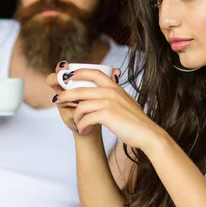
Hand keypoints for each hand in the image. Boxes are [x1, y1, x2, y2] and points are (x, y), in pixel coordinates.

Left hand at [48, 61, 166, 149]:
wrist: (147, 134)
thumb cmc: (136, 121)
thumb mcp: (126, 101)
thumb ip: (115, 94)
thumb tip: (106, 90)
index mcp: (115, 87)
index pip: (95, 73)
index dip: (80, 72)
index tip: (69, 76)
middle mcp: (110, 92)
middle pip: (80, 90)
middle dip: (65, 95)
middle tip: (58, 101)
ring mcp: (108, 103)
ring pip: (80, 107)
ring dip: (76, 118)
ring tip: (79, 125)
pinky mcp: (106, 115)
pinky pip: (85, 119)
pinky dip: (82, 126)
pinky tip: (84, 131)